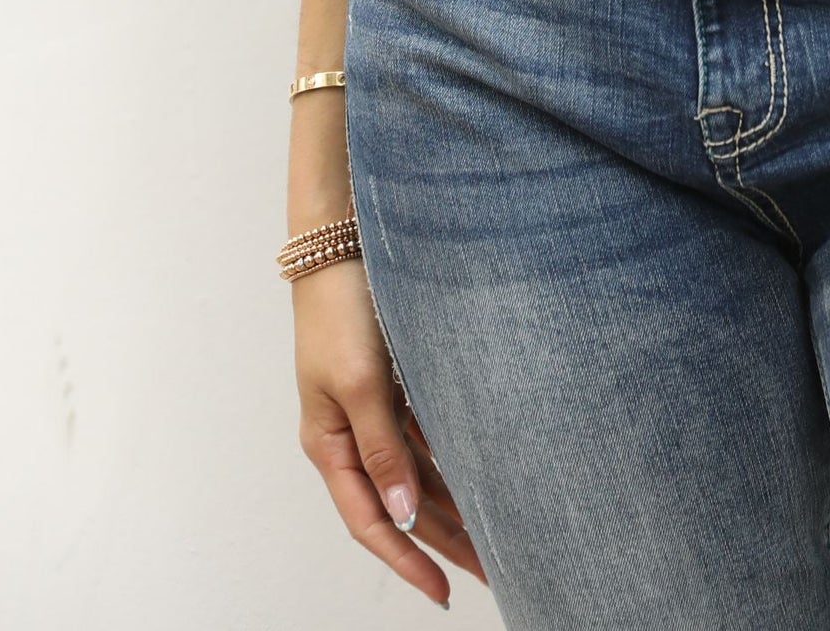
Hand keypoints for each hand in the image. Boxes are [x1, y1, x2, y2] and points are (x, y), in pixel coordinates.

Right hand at [294, 260, 487, 605]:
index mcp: (329, 443)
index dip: (406, 562)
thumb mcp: (359, 383)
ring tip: (499, 535)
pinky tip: (486, 476)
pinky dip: (454, 460)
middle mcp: (352, 434)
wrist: (344, 236)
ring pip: (419, 475)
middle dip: (444, 543)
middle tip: (493, 573)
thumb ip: (382, 448)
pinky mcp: (395, 383)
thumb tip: (400, 517)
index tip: (443, 592)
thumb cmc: (341, 307)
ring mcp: (375, 409)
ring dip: (455, 505)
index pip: (371, 522)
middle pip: (400, 506)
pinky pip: (428, 437)